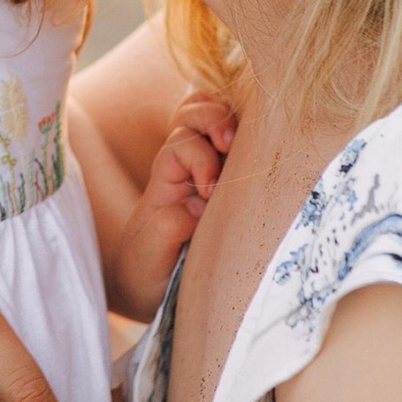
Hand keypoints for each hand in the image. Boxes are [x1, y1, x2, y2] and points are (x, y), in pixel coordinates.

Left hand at [107, 90, 236, 318]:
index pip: (181, 144)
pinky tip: (255, 144)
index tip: (209, 193)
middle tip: (228, 142)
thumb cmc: (147, 270)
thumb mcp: (149, 255)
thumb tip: (198, 204)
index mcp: (165, 180)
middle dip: (212, 118)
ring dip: (226, 115)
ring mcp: (207, 168)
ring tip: (239, 139)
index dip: (198, 158)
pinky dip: (242, 126)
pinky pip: (233, 136)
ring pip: (210, 112)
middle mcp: (184, 167)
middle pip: (192, 113)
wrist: (146, 289)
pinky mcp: (229, 179)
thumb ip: (168, 227)